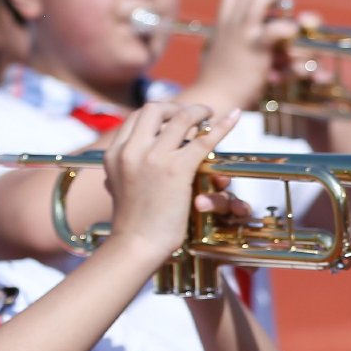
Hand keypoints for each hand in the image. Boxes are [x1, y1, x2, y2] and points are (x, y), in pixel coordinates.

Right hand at [102, 102, 238, 261]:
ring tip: (210, 115)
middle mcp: (131, 150)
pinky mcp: (177, 169)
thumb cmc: (132, 224)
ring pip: (181, 118)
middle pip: (156, 109)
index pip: (136, 118)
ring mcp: (154, 157)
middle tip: (194, 114)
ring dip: (199, 112)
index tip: (174, 117)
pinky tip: (235, 117)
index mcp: (115, 153)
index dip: (159, 114)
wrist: (136, 244)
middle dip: (177, 106)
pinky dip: (222, 126)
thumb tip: (122, 165)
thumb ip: (122, 171)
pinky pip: (204, 139)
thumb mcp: (117, 188)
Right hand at [186, 0, 297, 112]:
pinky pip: (274, 29)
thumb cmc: (218, 80)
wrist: (215, 96)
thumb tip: (231, 42)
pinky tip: (291, 31)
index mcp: (223, 23)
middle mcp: (230, 23)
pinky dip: (287, 27)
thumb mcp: (220, 53)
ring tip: (287, 1)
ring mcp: (242, 33)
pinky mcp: (254, 48)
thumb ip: (229, 42)